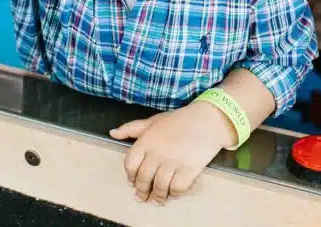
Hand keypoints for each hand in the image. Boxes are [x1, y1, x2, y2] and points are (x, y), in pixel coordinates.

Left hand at [109, 101, 233, 204]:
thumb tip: (112, 133)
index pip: (130, 164)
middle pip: (143, 179)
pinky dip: (174, 194)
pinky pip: (177, 188)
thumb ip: (131, 128)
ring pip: (159, 186)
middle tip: (143, 197)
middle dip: (142, 191)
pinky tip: (172, 193)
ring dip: (157, 196)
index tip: (132, 182)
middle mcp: (158, 152)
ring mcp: (174, 161)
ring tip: (157, 200)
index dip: (130, 176)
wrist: (208, 120)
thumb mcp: (153, 120)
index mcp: (147, 139)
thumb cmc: (179, 120)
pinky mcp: (189, 169)